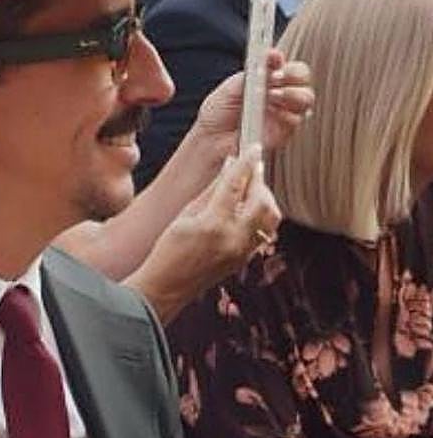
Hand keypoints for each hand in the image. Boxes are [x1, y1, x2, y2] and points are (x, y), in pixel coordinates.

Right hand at [125, 145, 281, 322]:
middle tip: (250, 170)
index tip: (253, 149)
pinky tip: (246, 211)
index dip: (247, 163)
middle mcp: (233, 238)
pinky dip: (259, 217)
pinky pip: (263, 232)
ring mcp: (242, 251)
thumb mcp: (184, 216)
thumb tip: (228, 169)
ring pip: (270, 217)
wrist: (166, 288)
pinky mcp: (245, 259)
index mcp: (213, 224)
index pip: (237, 185)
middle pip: (262, 200)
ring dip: (263, 199)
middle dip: (258, 180)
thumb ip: (210, 192)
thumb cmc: (167, 253)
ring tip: (250, 191)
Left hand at [192, 50, 314, 156]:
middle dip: (294, 73)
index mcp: (265, 78)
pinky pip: (297, 119)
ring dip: (294, 93)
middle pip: (302, 76)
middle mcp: (278, 92)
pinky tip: (274, 113)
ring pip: (306, 97)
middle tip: (277, 77)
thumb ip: (251, 74)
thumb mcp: (230, 89)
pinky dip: (288, 113)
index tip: (272, 58)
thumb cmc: (217, 114)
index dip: (279, 59)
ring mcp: (283, 111)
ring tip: (274, 95)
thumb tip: (270, 57)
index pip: (281, 62)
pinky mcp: (284, 130)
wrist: (210, 141)